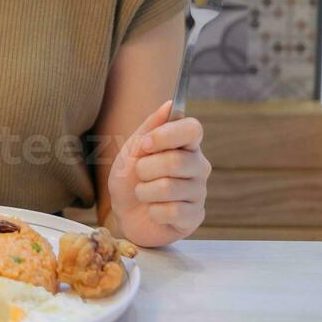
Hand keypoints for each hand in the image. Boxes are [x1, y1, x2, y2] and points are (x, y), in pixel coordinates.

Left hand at [107, 101, 209, 246]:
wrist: (123, 214)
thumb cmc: (130, 178)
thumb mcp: (132, 150)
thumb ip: (150, 127)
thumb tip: (170, 105)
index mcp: (186, 145)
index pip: (193, 129)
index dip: (166, 135)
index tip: (145, 145)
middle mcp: (198, 166)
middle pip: (177, 161)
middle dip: (146, 169)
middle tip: (140, 175)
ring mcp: (199, 192)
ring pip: (170, 187)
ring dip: (145, 191)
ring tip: (144, 193)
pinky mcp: (194, 217)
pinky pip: (172, 211)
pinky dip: (153, 211)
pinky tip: (154, 211)